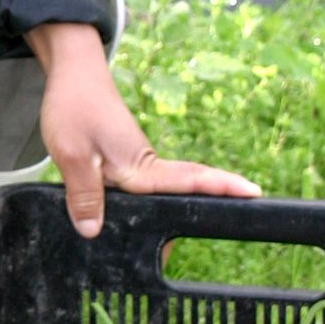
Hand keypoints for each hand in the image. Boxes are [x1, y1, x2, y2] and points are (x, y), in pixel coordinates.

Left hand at [26, 19, 260, 238]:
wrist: (72, 76)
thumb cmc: (74, 107)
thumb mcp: (71, 154)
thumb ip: (84, 194)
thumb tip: (93, 230)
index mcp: (141, 164)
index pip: (190, 178)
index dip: (222, 187)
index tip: (254, 192)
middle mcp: (146, 165)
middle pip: (184, 192)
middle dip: (205, 209)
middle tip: (216, 235)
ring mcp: (138, 163)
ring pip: (162, 194)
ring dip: (173, 212)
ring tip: (171, 248)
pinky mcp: (127, 162)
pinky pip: (144, 188)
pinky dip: (146, 205)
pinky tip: (138, 220)